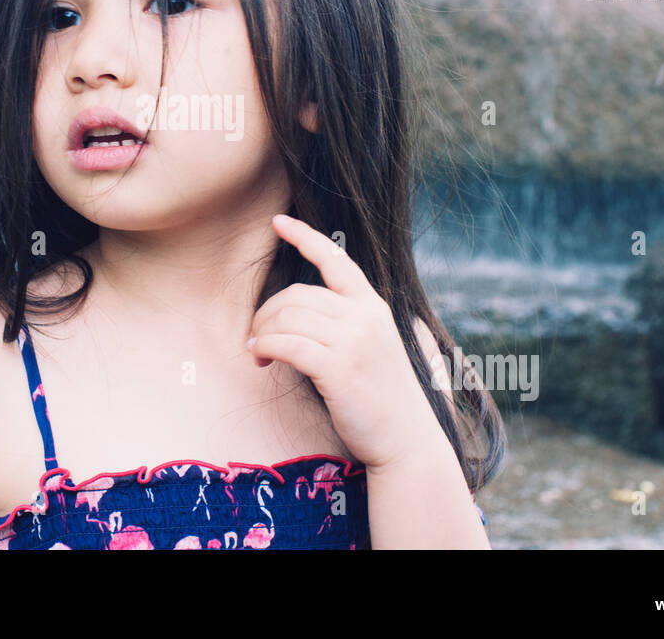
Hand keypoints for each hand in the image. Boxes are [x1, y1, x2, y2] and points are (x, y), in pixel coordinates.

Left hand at [247, 214, 439, 473]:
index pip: (336, 260)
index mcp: (373, 307)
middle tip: (256, 337)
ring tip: (256, 351)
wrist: (407, 442)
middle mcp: (364, 317)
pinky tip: (260, 356)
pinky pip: (288, 345)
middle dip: (267, 312)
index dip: (305, 237)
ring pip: (288, 318)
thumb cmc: (383, 399)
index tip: (278, 222)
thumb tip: (298, 311)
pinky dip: (266, 346)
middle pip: (297, 295)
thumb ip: (346, 323)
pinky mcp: (339, 369)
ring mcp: (353, 342)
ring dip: (262, 332)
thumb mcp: (372, 347)